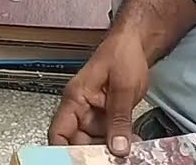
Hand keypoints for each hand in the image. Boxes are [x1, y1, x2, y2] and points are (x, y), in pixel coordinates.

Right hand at [48, 33, 148, 156]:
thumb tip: (118, 148)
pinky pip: (109, 137)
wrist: (137, 43)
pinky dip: (118, 144)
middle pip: (77, 142)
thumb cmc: (123, 53)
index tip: (78, 161)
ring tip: (124, 155)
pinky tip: (131, 147)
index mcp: (75, 98)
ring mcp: (95, 113)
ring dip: (108, 151)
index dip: (62, 152)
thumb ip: (119, 119)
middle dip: (92, 154)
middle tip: (110, 159)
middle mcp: (81, 108)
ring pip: (95, 143)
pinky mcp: (108, 116)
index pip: (59, 132)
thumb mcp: (123, 88)